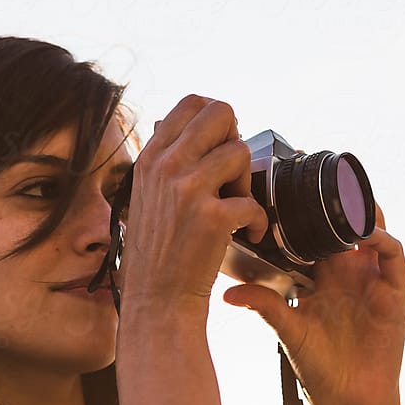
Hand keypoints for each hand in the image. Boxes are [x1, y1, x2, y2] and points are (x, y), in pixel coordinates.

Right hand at [118, 95, 268, 314]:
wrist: (157, 300)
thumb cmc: (156, 253)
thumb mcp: (145, 196)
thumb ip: (164, 162)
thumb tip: (182, 126)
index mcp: (151, 157)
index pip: (191, 104)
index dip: (216, 120)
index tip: (220, 146)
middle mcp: (167, 166)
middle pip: (221, 113)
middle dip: (235, 139)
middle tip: (232, 173)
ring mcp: (189, 190)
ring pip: (241, 152)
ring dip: (246, 183)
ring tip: (236, 209)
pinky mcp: (212, 218)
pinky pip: (253, 202)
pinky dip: (259, 222)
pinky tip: (249, 235)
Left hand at [221, 202, 404, 404]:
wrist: (349, 401)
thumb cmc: (319, 369)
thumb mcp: (287, 329)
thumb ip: (263, 305)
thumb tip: (227, 294)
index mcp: (322, 278)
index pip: (316, 233)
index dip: (306, 211)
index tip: (287, 188)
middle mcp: (349, 274)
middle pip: (346, 224)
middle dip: (336, 200)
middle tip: (317, 176)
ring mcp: (374, 281)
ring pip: (373, 231)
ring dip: (361, 212)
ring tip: (343, 196)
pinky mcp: (395, 293)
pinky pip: (393, 254)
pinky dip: (380, 239)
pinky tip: (362, 233)